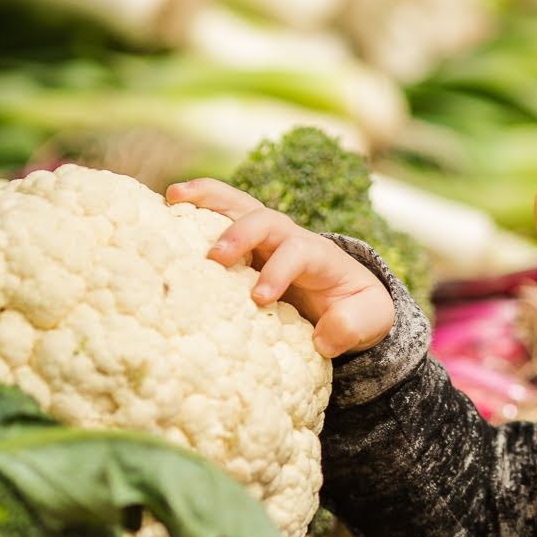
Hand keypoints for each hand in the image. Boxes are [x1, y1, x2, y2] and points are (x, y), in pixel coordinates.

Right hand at [166, 178, 394, 357]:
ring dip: (209, 198)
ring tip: (174, 197)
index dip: (279, 270)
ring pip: (240, 206)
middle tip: (214, 257)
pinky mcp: (247, 245)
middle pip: (267, 220)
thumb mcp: (370, 321)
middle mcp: (292, 238)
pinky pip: (221, 216)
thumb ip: (352, 328)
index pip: (299, 252)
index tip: (260, 298)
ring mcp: (267, 238)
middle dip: (240, 233)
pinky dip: (196, 205)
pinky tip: (167, 203)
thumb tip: (324, 339)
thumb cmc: (357, 309)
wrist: (352, 300)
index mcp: (321, 257)